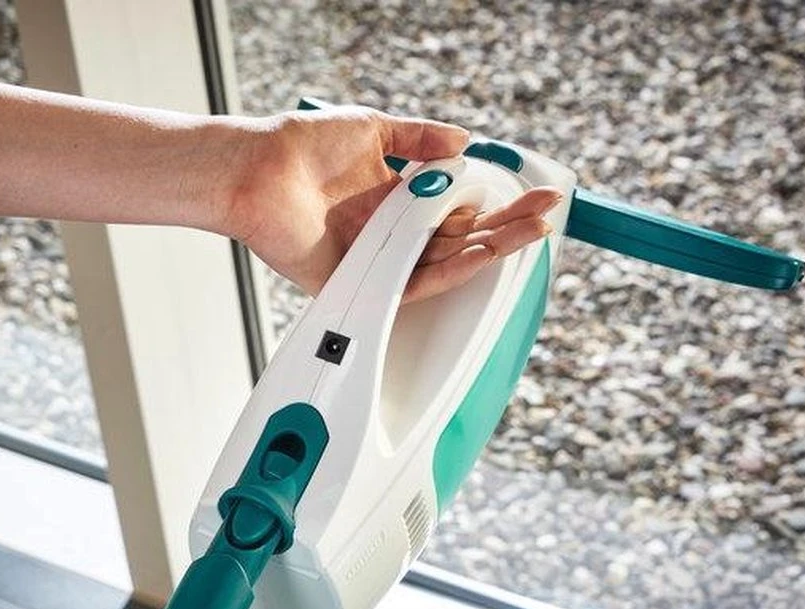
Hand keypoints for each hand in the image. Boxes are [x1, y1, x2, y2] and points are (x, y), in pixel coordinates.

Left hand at [223, 107, 560, 303]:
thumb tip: (465, 139)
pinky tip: (480, 254)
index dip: (497, 205)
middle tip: (548, 215)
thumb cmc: (300, 146)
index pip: (459, 210)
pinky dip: (447, 269)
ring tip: (530, 233)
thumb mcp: (372, 128)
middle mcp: (390, 232)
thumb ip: (419, 138)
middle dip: (508, 228)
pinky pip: (411, 283)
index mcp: (395, 200)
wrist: (256, 169)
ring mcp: (377, 257)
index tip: (533, 195)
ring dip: (490, 249)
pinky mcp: (359, 280)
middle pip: (461, 239)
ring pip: (445, 262)